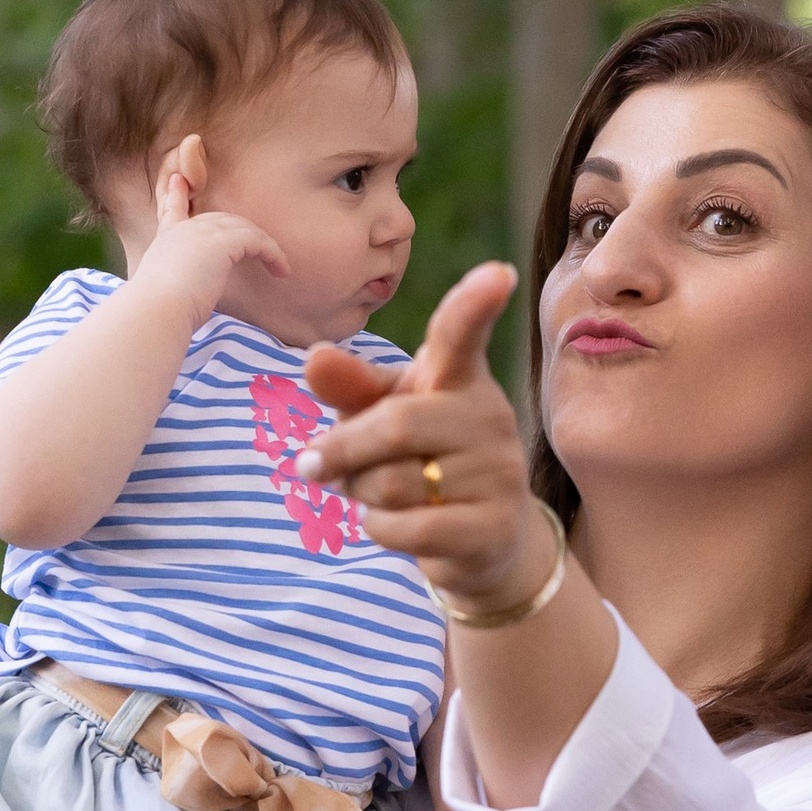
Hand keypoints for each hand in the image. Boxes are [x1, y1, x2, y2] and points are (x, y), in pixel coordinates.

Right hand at [133, 130, 289, 324]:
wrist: (156, 309)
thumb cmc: (159, 310)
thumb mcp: (165, 289)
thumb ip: (179, 283)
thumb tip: (189, 298)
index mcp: (166, 239)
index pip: (172, 210)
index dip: (177, 195)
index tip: (178, 181)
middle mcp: (184, 230)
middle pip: (221, 220)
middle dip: (244, 233)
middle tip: (264, 250)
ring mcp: (202, 232)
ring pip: (242, 229)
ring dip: (265, 247)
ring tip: (279, 268)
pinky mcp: (222, 242)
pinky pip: (256, 241)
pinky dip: (272, 254)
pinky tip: (281, 270)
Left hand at [300, 262, 552, 614]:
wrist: (484, 537)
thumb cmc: (421, 456)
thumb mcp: (384, 411)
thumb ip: (350, 386)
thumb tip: (314, 357)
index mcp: (458, 376)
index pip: (463, 335)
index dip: (475, 304)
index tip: (498, 274)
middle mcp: (489, 415)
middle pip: (396, 424)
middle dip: (342, 450)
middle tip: (311, 466)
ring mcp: (500, 471)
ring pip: (394, 483)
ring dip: (360, 493)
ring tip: (371, 494)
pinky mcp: (495, 526)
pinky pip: (408, 528)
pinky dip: (379, 529)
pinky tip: (391, 523)